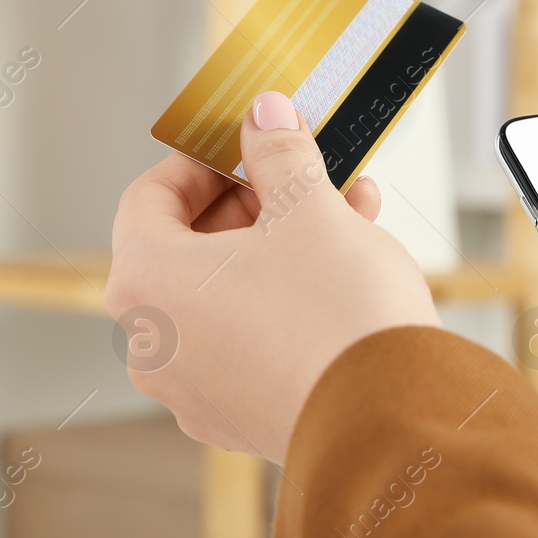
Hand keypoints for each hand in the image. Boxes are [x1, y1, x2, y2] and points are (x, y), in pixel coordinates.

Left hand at [106, 91, 440, 463]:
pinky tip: (345, 274)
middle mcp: (152, 344)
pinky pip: (248, 341)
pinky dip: (283, 302)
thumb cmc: (337, 314)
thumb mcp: (309, 207)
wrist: (391, 421)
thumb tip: (264, 116)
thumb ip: (278, 152)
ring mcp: (192, 389)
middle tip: (300, 178)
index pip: (147, 199)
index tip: (244, 147)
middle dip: (252, 204)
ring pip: (225, 295)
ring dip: (277, 249)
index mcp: (146, 281)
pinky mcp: (237, 418)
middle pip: (187, 249)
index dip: (199, 163)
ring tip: (346, 215)